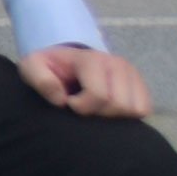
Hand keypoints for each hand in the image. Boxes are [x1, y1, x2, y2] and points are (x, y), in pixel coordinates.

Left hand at [25, 43, 153, 120]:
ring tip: (96, 107)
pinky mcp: (141, 85)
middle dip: (98, 113)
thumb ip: (40, 80)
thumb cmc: (49, 67)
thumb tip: (61, 99)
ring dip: (114, 115)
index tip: (68, 102)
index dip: (81, 107)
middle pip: (119, 105)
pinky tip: (109, 108)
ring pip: (135, 109)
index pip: (99, 95)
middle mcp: (117, 64)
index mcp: (92, 60)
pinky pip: (144, 109)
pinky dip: (127, 115)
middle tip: (84, 106)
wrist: (65, 61)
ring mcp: (132, 74)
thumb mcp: (32, 68)